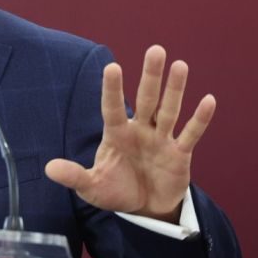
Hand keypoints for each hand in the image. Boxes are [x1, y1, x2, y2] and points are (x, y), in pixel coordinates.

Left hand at [45, 45, 215, 222]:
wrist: (145, 208)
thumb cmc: (116, 190)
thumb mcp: (92, 187)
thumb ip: (75, 176)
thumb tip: (49, 169)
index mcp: (117, 134)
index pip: (112, 108)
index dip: (112, 90)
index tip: (112, 67)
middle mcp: (140, 130)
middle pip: (146, 99)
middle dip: (151, 76)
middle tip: (156, 49)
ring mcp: (161, 139)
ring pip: (169, 110)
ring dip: (175, 89)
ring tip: (180, 65)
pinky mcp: (180, 154)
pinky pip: (191, 134)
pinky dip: (200, 119)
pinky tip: (209, 100)